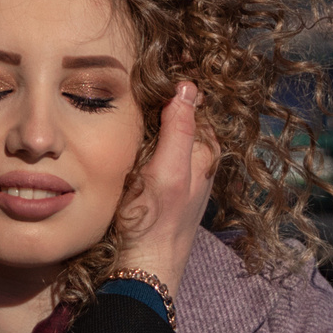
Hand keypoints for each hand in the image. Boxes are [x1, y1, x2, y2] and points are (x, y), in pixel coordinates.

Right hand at [114, 81, 218, 299]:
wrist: (142, 271)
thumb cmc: (155, 225)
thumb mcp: (168, 173)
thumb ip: (179, 130)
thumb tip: (188, 87)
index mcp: (204, 153)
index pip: (195, 103)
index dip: (178, 82)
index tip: (158, 62)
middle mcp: (194, 161)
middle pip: (181, 115)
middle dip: (164, 95)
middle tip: (138, 72)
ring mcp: (176, 174)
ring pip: (166, 131)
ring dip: (151, 115)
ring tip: (131, 92)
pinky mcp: (159, 186)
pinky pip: (154, 149)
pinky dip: (143, 137)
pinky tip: (128, 132)